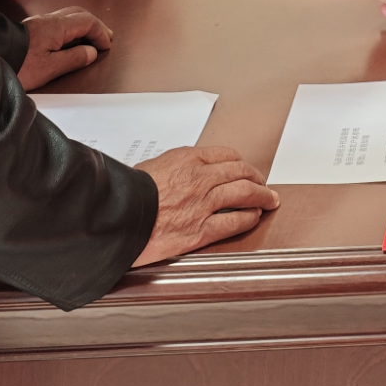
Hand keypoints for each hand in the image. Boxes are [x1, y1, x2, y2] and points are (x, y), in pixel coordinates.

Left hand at [18, 6, 113, 90]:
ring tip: (89, 39)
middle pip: (79, 14)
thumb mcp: (50, 67)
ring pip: (68, 17)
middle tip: (104, 37)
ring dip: (82, 26)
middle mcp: (49, 20)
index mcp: (57, 27)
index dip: (100, 33)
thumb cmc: (19, 64)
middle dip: (94, 25)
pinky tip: (69, 40)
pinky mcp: (31, 29)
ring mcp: (39, 23)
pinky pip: (58, 22)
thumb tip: (91, 52)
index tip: (105, 47)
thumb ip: (74, 59)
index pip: (87, 22)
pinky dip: (70, 28)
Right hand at [132, 146, 278, 264]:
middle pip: (241, 172)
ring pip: (244, 194)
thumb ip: (170, 168)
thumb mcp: (149, 167)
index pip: (225, 155)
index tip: (244, 168)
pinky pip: (234, 222)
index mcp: (186, 159)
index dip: (240, 163)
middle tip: (264, 184)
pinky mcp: (200, 230)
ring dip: (262, 196)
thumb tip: (177, 172)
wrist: (116, 216)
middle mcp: (200, 178)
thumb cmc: (125, 193)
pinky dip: (249, 218)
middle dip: (257, 178)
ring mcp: (203, 204)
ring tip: (269, 200)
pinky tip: (253, 217)